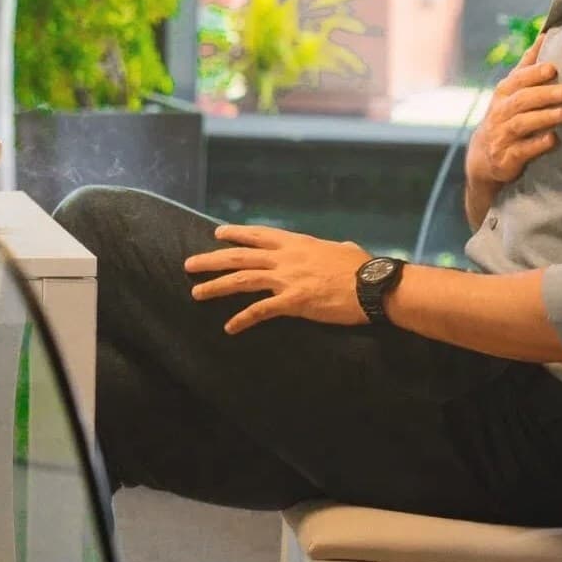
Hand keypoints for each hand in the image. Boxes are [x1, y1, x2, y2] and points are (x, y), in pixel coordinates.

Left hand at [187, 225, 372, 332]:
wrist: (372, 286)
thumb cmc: (362, 267)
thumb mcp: (341, 248)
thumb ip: (330, 248)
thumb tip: (336, 248)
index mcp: (296, 243)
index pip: (258, 235)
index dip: (235, 233)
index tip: (217, 234)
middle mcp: (286, 258)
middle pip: (240, 256)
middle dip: (212, 259)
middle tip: (189, 264)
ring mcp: (287, 279)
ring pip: (242, 279)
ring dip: (216, 286)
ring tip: (196, 293)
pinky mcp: (293, 301)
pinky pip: (261, 310)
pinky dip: (243, 319)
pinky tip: (229, 327)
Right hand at [467, 41, 561, 200]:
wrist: (483, 156)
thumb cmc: (505, 116)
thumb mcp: (510, 90)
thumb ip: (527, 65)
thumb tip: (545, 34)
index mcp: (503, 93)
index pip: (517, 80)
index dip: (534, 73)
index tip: (553, 67)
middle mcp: (500, 112)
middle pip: (520, 100)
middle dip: (543, 95)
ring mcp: (501, 135)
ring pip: (521, 124)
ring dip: (543, 118)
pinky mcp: (506, 158)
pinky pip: (521, 150)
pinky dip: (537, 145)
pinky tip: (553, 139)